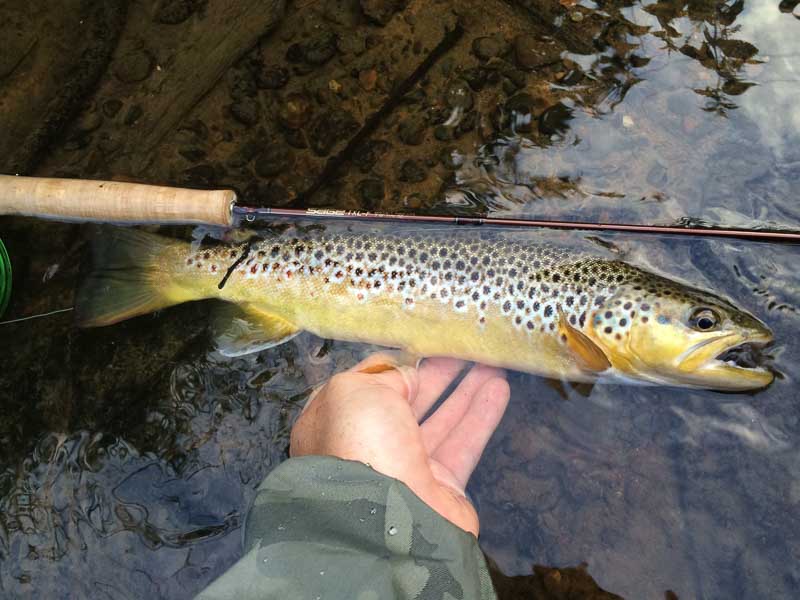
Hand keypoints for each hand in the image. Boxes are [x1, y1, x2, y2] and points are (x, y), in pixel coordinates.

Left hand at [290, 353, 510, 536]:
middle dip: (436, 373)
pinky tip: (499, 387)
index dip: (396, 362)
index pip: (368, 384)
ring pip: (441, 419)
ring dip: (466, 389)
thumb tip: (409, 378)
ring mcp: (405, 468)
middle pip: (408, 401)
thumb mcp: (358, 390)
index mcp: (335, 421)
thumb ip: (387, 376)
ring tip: (491, 361)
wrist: (386, 518)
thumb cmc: (360, 444)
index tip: (422, 342)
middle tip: (463, 348)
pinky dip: (482, 414)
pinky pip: (464, 443)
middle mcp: (368, 446)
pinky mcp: (441, 488)